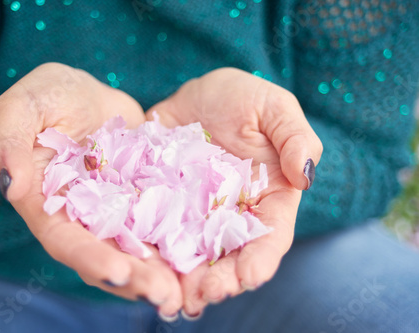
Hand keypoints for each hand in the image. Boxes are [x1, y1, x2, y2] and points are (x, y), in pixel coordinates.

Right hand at [0, 63, 182, 315]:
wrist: (86, 94)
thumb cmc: (46, 96)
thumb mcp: (21, 108)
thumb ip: (8, 142)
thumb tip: (9, 184)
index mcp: (46, 205)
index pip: (64, 240)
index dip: (89, 258)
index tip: (117, 273)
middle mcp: (81, 218)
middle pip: (106, 255)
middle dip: (133, 278)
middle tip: (165, 296)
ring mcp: (114, 212)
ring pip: (136, 248)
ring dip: (159, 272)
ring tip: (185, 291)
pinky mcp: (141, 200)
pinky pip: (160, 223)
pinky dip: (177, 242)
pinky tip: (200, 257)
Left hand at [146, 67, 322, 315]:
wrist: (196, 95)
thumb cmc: (242, 98)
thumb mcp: (274, 108)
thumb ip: (295, 139)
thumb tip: (305, 176)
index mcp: (266, 198)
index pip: (269, 235)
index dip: (261, 259)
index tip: (249, 277)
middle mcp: (231, 215)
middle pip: (228, 255)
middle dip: (219, 279)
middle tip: (203, 295)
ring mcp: (195, 214)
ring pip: (192, 254)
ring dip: (184, 279)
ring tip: (173, 298)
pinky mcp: (163, 206)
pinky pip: (156, 232)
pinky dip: (151, 253)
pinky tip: (142, 268)